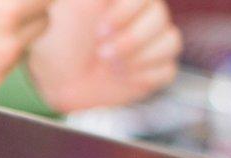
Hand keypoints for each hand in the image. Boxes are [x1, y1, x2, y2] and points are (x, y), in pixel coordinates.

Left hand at [27, 0, 181, 113]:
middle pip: (160, 19)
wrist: (60, 75)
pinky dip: (145, 76)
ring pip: (170, 43)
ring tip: (111, 66)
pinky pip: (167, 70)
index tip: (100, 29)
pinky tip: (123, 77)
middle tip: (102, 53)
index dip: (125, 13)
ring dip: (139, 57)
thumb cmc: (62, 37)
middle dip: (131, 40)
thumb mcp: (70, 7)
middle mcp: (145, 16)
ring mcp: (155, 43)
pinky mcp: (158, 70)